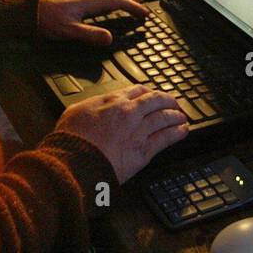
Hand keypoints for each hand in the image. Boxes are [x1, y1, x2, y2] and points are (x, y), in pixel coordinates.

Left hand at [37, 0, 148, 45]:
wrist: (24, 8)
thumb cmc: (44, 20)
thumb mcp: (68, 31)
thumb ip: (89, 35)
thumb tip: (110, 38)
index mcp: (88, 2)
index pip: (116, 2)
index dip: (132, 8)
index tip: (144, 14)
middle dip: (129, 1)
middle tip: (142, 8)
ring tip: (128, 1)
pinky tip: (102, 0)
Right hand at [55, 85, 188, 183]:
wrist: (74, 162)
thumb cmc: (70, 140)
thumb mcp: (75, 111)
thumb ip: (91, 105)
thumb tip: (96, 105)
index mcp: (112, 101)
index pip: (136, 90)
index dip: (148, 92)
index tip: (152, 94)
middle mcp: (128, 112)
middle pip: (155, 100)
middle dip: (168, 100)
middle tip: (174, 102)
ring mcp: (138, 131)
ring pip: (164, 117)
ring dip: (176, 115)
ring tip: (182, 116)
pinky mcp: (143, 151)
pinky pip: (165, 138)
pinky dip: (176, 133)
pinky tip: (182, 131)